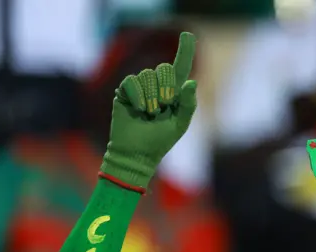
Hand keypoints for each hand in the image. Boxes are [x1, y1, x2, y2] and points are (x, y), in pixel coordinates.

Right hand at [101, 32, 197, 188]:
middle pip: (163, 69)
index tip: (188, 35)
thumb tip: (191, 81)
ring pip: (147, 75)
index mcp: (173, 93)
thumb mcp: (180, 124)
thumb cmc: (160, 141)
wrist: (136, 153)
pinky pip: (132, 82)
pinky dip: (137, 97)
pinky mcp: (125, 91)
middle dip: (165, 90)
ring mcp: (140, 88)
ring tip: (148, 114)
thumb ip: (188, 104)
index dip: (185, 51)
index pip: (180, 67)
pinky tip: (137, 110)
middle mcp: (157, 87)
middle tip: (161, 109)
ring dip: (150, 98)